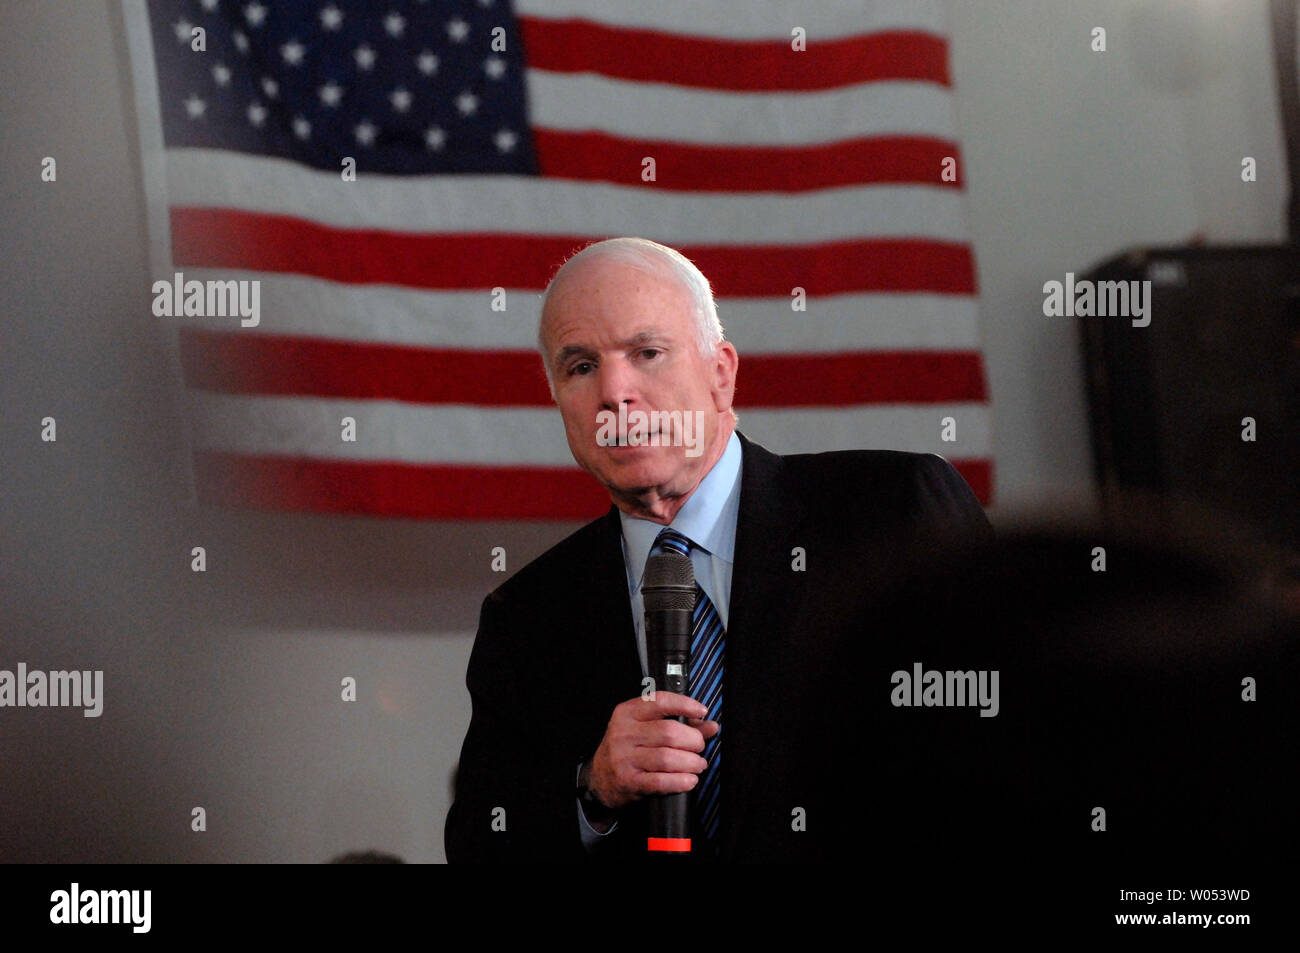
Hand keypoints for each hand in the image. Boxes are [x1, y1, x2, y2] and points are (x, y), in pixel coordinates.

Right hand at [587, 692, 718, 811]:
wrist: (599, 778)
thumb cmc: (628, 749)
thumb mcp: (645, 729)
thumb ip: (680, 725)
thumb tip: (710, 726)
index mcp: (628, 713)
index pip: (659, 701)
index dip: (684, 705)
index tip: (701, 711)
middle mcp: (624, 733)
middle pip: (668, 732)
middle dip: (693, 740)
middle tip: (699, 746)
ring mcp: (624, 758)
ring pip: (667, 757)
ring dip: (690, 762)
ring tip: (697, 764)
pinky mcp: (629, 782)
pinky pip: (661, 781)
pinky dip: (681, 781)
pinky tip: (689, 780)